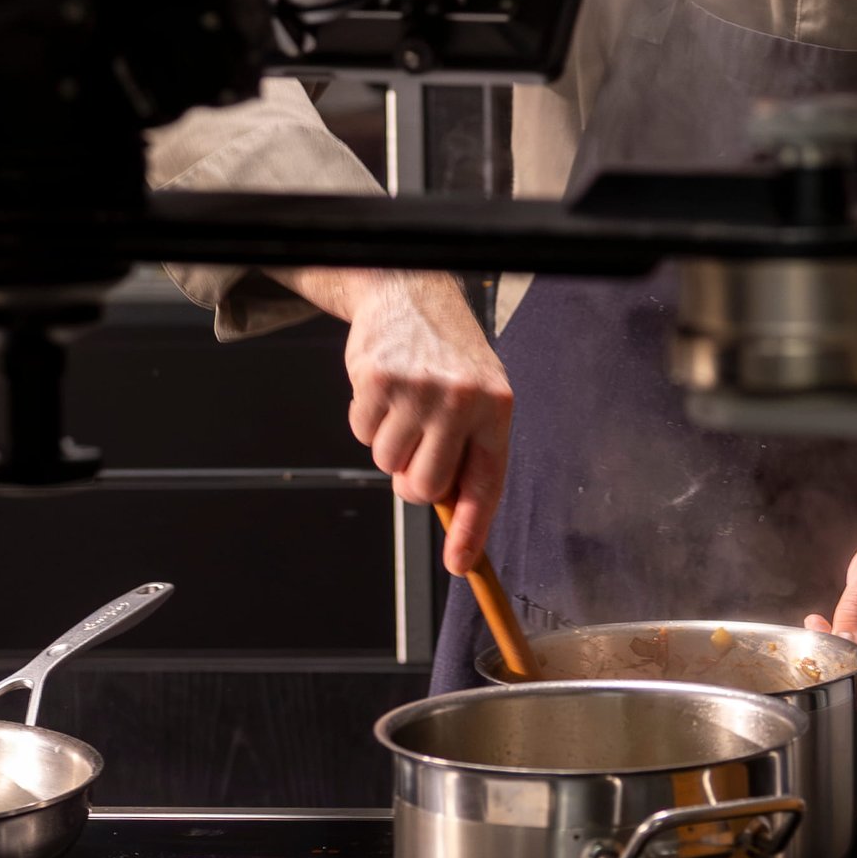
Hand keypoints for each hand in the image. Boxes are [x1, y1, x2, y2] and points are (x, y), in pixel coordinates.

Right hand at [284, 268, 511, 569]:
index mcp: (496, 407)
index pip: (484, 484)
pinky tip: (383, 388)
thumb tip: (450, 515)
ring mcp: (418, 389)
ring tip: (403, 404)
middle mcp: (461, 399)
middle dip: (411, 478)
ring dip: (388, 442)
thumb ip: (467, 449)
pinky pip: (361, 432)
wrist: (411, 292)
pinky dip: (365, 418)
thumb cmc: (447, 355)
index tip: (459, 565)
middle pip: (423, 486)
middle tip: (414, 446)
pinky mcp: (378, 379)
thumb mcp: (477, 394)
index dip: (471, 530)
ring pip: (387, 462)